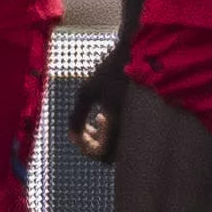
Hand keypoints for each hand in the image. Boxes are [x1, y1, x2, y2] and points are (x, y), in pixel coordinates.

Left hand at [66, 45, 126, 163]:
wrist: (138, 55)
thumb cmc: (109, 72)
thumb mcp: (87, 92)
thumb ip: (77, 117)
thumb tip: (73, 137)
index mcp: (119, 126)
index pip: (101, 154)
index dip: (84, 147)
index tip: (76, 132)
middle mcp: (131, 130)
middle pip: (110, 156)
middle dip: (93, 145)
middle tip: (85, 129)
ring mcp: (136, 126)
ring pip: (117, 148)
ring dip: (102, 139)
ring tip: (94, 121)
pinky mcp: (137, 120)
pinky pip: (123, 137)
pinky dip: (110, 132)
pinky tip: (103, 116)